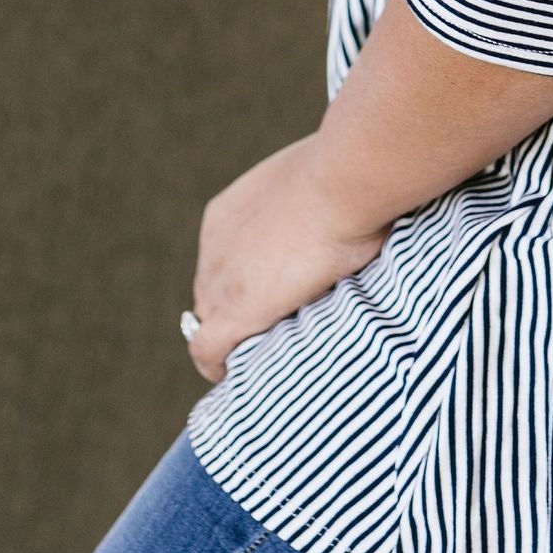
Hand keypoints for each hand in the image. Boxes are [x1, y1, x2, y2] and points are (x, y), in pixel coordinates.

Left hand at [186, 137, 386, 385]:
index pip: (223, 260)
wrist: (340, 185)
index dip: (242, 279)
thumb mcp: (316, 184)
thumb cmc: (344, 179)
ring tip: (263, 353)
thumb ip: (311, 206)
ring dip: (233, 338)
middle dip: (235, 309)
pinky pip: (207, 349)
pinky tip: (234, 373)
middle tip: (271, 326)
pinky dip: (216, 364)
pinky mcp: (236, 311)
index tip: (268, 290)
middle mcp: (214, 248)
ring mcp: (222, 281)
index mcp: (228, 214)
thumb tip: (345, 214)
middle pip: (212, 292)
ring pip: (210, 321)